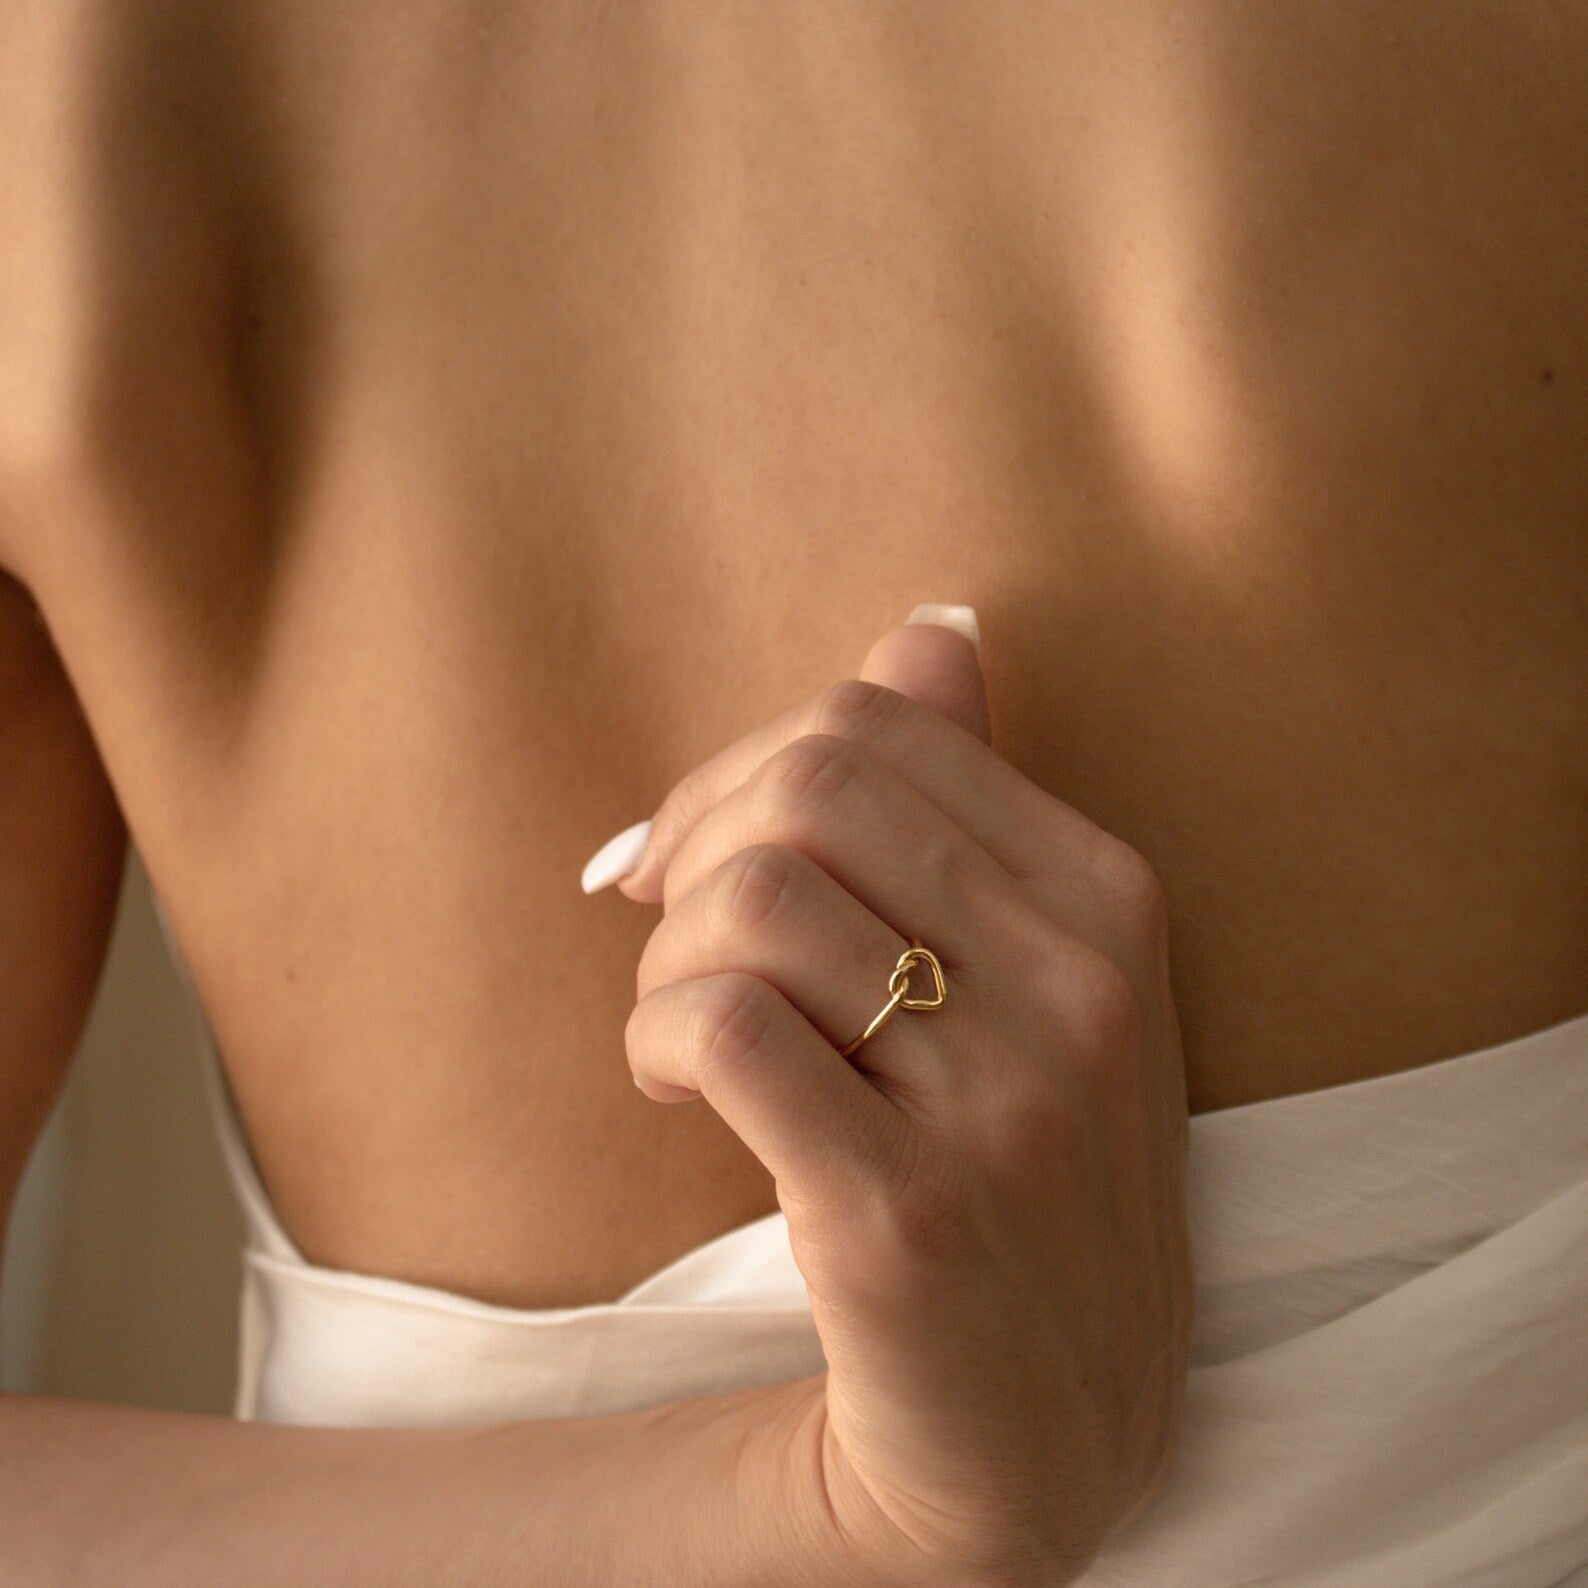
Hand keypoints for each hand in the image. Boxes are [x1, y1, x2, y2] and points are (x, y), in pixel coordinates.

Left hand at [606, 613, 1193, 1585]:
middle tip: (672, 930)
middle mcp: (1077, 984)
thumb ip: (976, 795)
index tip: (691, 850)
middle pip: (810, 786)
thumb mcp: (1043, 977)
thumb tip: (930, 629)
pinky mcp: (903, 1211)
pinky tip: (669, 1085)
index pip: (876, 725)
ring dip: (666, 958)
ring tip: (677, 1028)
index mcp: (1108, 898)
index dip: (741, 769)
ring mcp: (1004, 1102)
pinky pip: (725, 1026)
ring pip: (753, 900)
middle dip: (697, 841)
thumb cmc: (1016, 1173)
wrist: (1040, 1428)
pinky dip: (656, 1036)